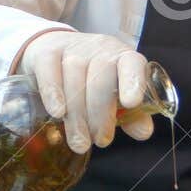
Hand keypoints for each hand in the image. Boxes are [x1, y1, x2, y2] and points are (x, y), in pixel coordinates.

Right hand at [16, 31, 154, 152]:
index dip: (132, 81)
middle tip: (100, 141)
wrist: (51, 51)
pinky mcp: (47, 53)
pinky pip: (50, 71)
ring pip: (75, 77)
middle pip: (101, 78)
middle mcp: (99, 49)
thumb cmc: (91, 78)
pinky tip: (57, 113)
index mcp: (122, 57)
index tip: (131, 103)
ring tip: (80, 142)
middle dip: (101, 114)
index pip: (132, 63)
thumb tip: (144, 132)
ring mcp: (72, 49)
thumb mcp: (114, 94)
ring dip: (78, 114)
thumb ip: (132, 115)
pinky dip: (53, 93)